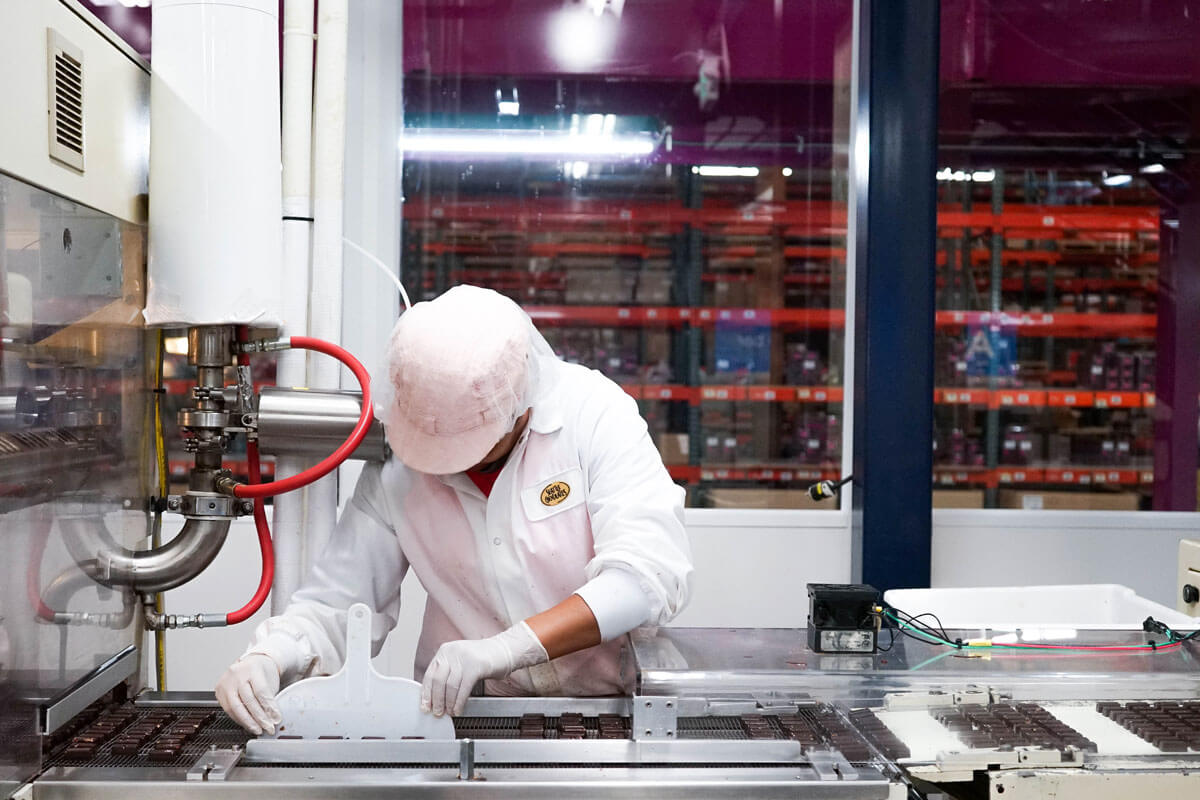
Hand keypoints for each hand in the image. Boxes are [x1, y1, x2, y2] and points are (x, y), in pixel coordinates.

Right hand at [215, 653, 281, 734]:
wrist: (251, 662)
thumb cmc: (262, 671)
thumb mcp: (270, 681)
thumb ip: (270, 698)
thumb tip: (273, 718)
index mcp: (253, 668)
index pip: (261, 691)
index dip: (269, 708)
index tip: (276, 719)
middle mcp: (237, 674)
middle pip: (248, 700)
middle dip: (259, 718)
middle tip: (268, 727)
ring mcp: (226, 682)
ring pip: (236, 707)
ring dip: (248, 722)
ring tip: (258, 729)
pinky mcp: (218, 690)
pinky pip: (228, 709)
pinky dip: (239, 719)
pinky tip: (247, 724)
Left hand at [421, 622, 546, 716]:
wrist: (505, 650)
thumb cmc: (484, 659)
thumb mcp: (461, 662)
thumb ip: (448, 674)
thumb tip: (436, 697)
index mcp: (446, 651)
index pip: (430, 674)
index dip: (426, 693)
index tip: (425, 706)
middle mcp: (453, 651)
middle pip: (438, 680)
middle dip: (436, 700)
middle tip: (437, 712)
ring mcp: (464, 657)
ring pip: (450, 686)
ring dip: (448, 703)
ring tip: (449, 712)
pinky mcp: (476, 665)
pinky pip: (463, 688)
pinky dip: (459, 702)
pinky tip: (459, 709)